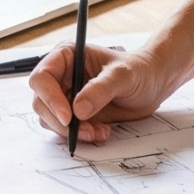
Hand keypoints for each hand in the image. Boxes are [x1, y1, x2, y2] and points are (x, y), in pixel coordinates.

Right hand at [24, 43, 169, 144]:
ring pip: (50, 120)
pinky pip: (66, 131)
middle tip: (84, 131)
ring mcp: (66, 97)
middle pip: (41, 102)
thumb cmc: (138, 70)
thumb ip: (100, 89)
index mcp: (66, 57)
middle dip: (61, 121)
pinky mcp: (75, 115)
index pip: (42, 77)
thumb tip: (78, 109)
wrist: (152, 85)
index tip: (68, 116)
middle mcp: (61, 77)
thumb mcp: (122, 75)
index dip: (49, 97)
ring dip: (72, 132)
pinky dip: (81, 136)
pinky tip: (101, 131)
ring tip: (98, 131)